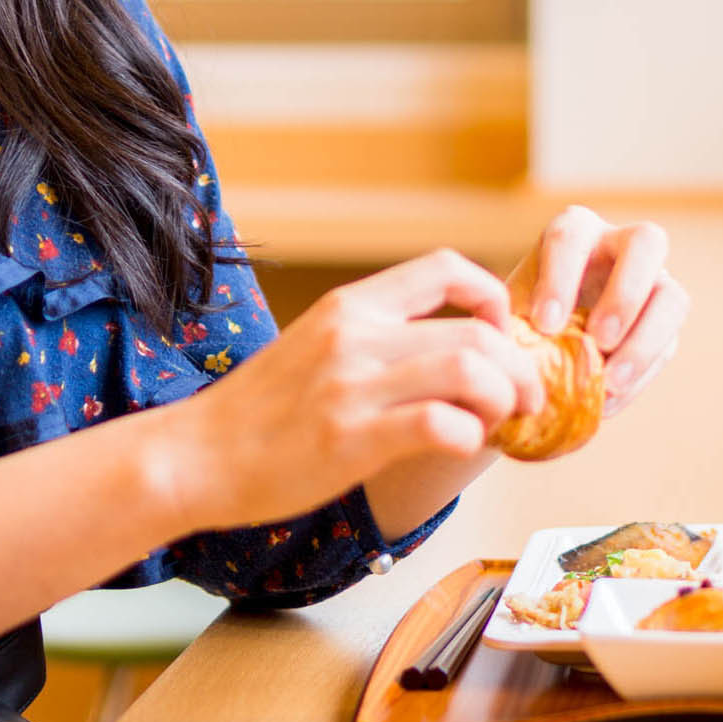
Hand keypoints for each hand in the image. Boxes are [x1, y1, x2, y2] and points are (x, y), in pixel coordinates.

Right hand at [158, 250, 543, 531]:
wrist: (197, 454)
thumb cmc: (259, 411)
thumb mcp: (316, 346)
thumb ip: (374, 338)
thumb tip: (446, 347)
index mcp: (350, 305)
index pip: (445, 267)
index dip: (491, 296)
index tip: (501, 333)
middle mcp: (355, 334)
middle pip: (476, 332)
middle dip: (519, 369)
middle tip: (525, 400)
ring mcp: (353, 385)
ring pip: (470, 372)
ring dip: (503, 402)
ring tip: (496, 425)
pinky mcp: (352, 439)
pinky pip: (441, 425)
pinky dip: (469, 438)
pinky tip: (459, 448)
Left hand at [506, 206, 686, 414]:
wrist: (544, 340)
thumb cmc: (522, 315)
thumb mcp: (511, 311)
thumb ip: (511, 323)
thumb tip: (509, 352)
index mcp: (574, 230)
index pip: (572, 237)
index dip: (560, 279)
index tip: (544, 325)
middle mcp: (621, 244)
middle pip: (646, 243)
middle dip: (624, 294)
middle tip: (597, 339)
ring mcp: (653, 281)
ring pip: (672, 297)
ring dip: (644, 341)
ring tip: (609, 380)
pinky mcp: (665, 322)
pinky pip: (668, 343)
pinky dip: (640, 374)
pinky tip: (610, 399)